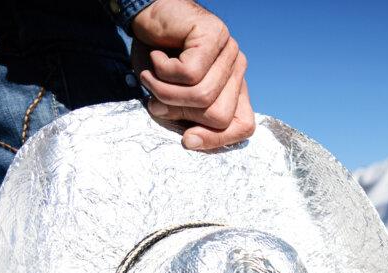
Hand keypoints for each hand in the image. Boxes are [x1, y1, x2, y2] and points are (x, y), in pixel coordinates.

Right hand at [131, 0, 254, 150]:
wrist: (143, 17)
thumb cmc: (157, 59)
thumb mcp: (170, 99)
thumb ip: (186, 118)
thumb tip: (191, 141)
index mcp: (234, 89)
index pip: (244, 125)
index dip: (217, 140)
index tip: (188, 140)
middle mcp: (237, 69)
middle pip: (219, 115)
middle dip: (181, 111)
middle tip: (158, 95)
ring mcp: (229, 51)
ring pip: (202, 96)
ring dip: (165, 90)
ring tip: (153, 73)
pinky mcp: (215, 36)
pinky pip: (189, 74)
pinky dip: (162, 70)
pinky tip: (158, 54)